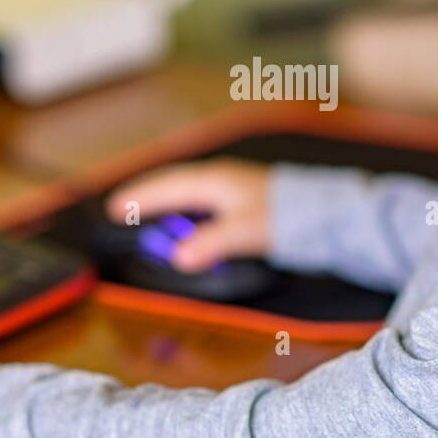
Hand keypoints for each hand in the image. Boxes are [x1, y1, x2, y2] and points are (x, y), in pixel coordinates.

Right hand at [104, 156, 271, 270]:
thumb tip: (178, 258)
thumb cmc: (286, 216)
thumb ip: (210, 243)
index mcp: (213, 181)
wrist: (323, 213)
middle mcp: (218, 179)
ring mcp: (231, 188)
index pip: (166, 187)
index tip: (114, 209)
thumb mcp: (244, 231)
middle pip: (172, 184)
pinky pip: (202, 201)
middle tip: (122, 209)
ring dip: (167, 202)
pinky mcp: (242, 200)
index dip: (139, 199)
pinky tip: (188, 223)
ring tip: (147, 215)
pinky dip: (186, 210)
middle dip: (147, 196)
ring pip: (187, 192)